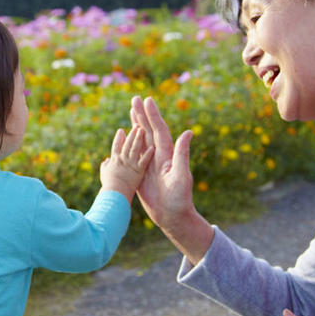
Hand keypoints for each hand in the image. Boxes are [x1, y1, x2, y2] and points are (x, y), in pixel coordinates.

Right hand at [100, 125, 153, 203]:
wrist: (113, 196)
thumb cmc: (108, 188)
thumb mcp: (104, 175)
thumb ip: (105, 166)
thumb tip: (106, 161)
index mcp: (114, 161)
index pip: (116, 146)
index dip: (119, 138)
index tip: (121, 130)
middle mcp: (123, 161)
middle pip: (127, 144)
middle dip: (131, 134)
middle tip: (136, 125)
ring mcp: (131, 165)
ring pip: (135, 149)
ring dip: (138, 138)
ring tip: (142, 129)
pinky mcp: (139, 172)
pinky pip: (144, 161)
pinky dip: (147, 154)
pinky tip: (152, 147)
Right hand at [130, 96, 212, 263]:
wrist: (173, 217)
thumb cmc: (180, 199)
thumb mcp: (182, 176)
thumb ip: (182, 154)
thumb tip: (188, 132)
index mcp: (167, 154)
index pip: (159, 130)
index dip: (152, 115)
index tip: (147, 100)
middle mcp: (159, 156)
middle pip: (148, 130)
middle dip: (141, 115)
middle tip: (134, 98)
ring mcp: (150, 163)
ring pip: (141, 139)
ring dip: (136, 124)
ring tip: (131, 110)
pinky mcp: (142, 172)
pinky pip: (134, 153)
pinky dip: (130, 142)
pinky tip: (125, 136)